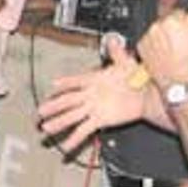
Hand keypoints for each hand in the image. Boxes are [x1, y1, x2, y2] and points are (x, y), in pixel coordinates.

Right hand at [38, 34, 146, 150]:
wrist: (146, 95)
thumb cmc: (136, 78)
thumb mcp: (126, 63)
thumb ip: (118, 53)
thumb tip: (114, 41)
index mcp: (94, 80)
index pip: (75, 81)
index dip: (65, 83)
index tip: (54, 85)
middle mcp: (90, 95)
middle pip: (68, 101)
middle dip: (53, 106)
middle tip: (41, 111)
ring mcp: (93, 109)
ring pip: (72, 116)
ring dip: (59, 122)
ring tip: (46, 128)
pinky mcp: (99, 120)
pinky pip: (84, 130)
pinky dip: (75, 138)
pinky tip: (66, 146)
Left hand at [138, 11, 187, 90]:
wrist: (179, 80)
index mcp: (173, 21)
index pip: (178, 12)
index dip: (184, 21)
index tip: (186, 26)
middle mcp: (157, 27)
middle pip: (166, 21)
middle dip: (173, 28)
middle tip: (180, 40)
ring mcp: (147, 36)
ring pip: (157, 31)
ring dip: (163, 36)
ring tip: (172, 50)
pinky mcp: (141, 46)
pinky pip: (149, 41)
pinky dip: (155, 45)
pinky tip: (164, 54)